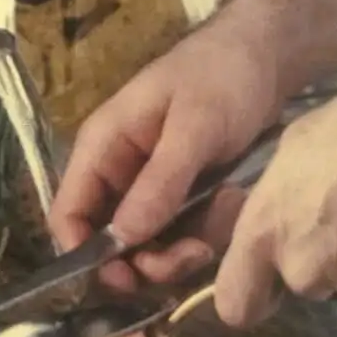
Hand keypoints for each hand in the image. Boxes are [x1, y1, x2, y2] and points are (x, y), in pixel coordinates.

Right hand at [51, 5, 290, 282]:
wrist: (268, 57)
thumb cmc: (222, 76)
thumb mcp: (194, 126)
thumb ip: (159, 182)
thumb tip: (123, 239)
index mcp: (103, 147)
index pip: (68, 213)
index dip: (84, 255)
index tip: (125, 280)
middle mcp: (120, 174)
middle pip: (109, 243)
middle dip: (146, 261)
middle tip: (190, 256)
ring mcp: (153, 188)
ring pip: (150, 247)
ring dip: (181, 252)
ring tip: (216, 230)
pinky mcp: (185, 197)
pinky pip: (184, 235)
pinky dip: (205, 235)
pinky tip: (231, 210)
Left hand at [212, 76, 336, 320]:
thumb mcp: (292, 150)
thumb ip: (274, 203)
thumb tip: (275, 224)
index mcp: (268, 234)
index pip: (236, 307)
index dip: (249, 293)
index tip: (263, 276)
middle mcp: (306, 271)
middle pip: (298, 285)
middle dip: (311, 258)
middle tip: (335, 213)